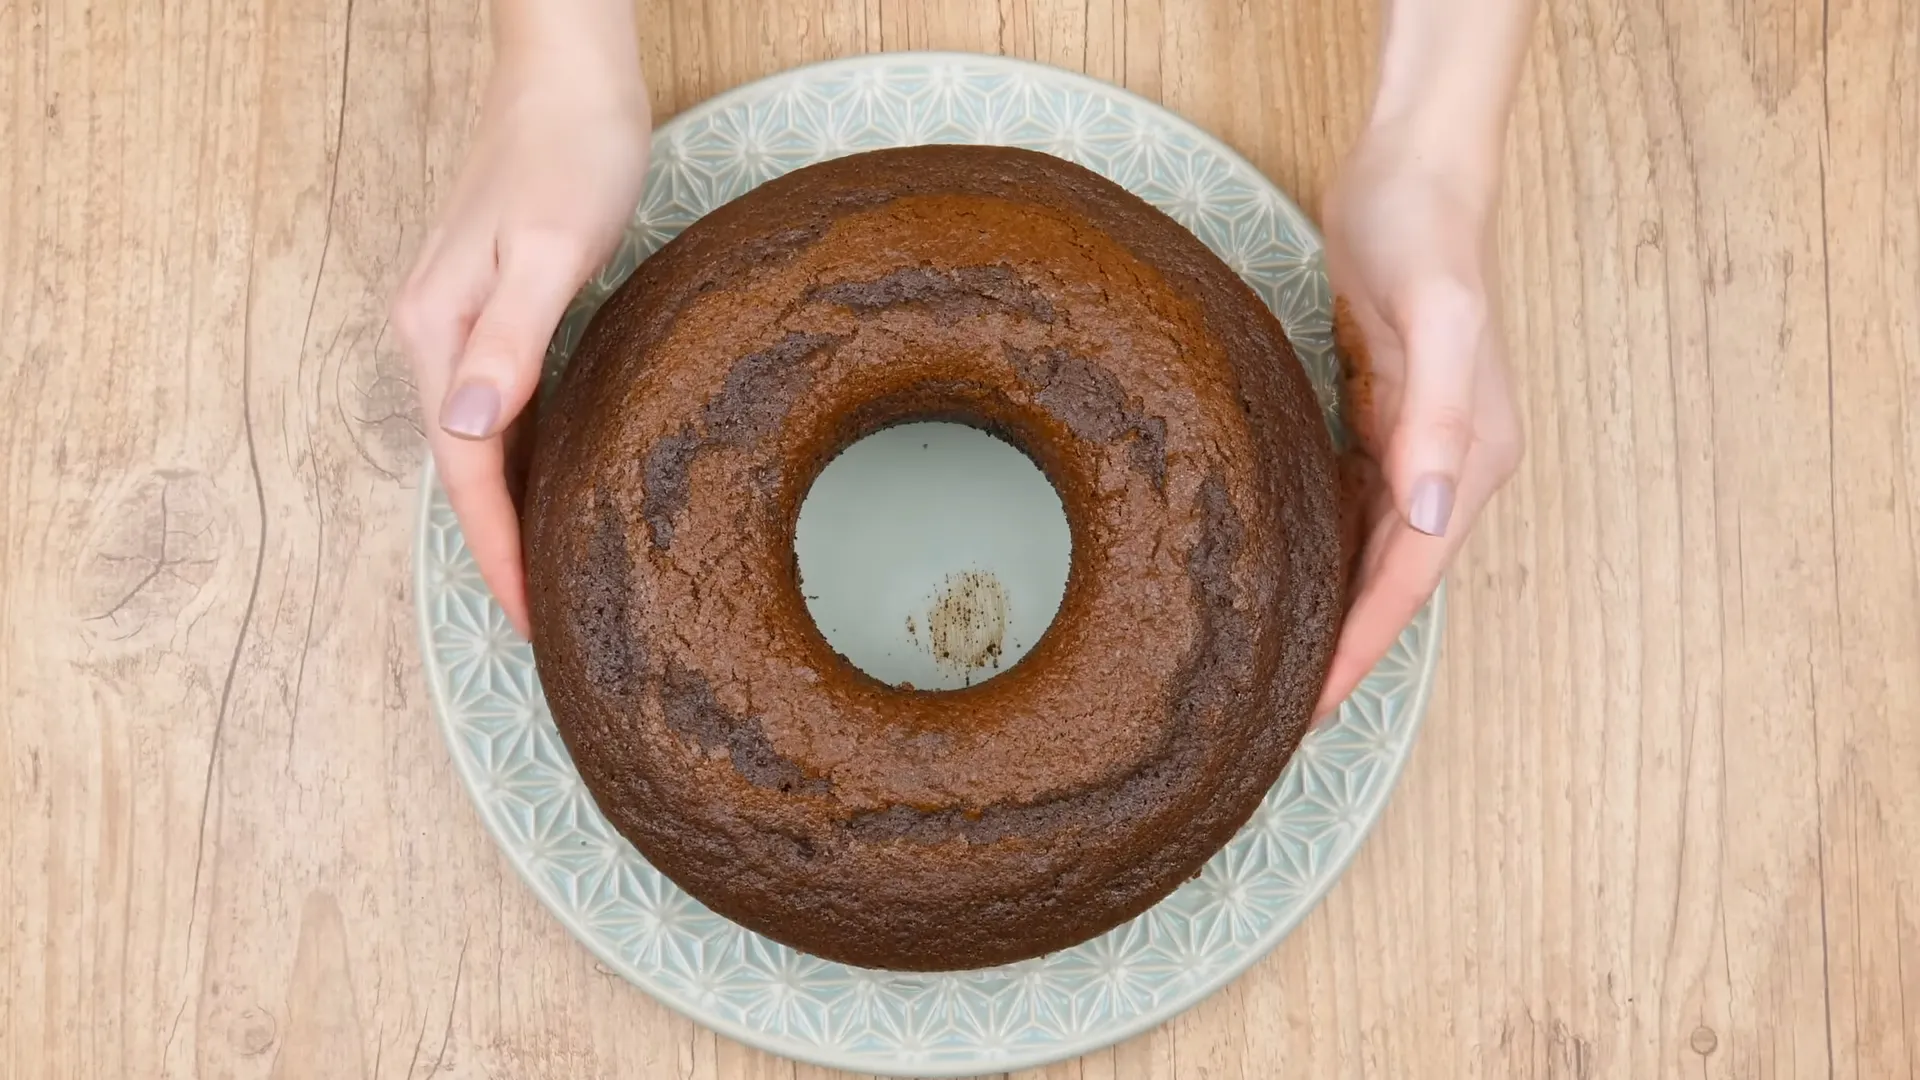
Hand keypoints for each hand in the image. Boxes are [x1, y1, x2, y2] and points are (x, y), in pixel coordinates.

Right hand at [394, 49, 648, 636]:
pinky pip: (506, 411)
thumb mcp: (546, 248)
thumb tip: (467, 432)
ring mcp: (460, 325)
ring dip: (513, 514)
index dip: (501, 554)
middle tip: (545, 630)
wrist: (568, 71)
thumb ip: (510, 342)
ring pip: (485, 447)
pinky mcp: (496, 310)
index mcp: (437, 337)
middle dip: (502, 553)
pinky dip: (528, 461)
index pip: (469, 474)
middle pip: (469, 473)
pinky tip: (557, 486)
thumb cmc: (569, 151)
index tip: (531, 626)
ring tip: (550, 582)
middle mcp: (434, 339)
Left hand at [1314, 124, 1524, 718]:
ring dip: (1327, 611)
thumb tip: (1435, 512)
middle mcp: (1447, 470)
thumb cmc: (1427, 241)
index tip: (1312, 714)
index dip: (1360, 652)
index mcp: (1470, 465)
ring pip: (1364, 555)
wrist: (1414, 177)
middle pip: (1385, 586)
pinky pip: (1344, 508)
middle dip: (1340, 652)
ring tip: (1273, 671)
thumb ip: (1441, 416)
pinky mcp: (1377, 421)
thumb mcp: (1441, 320)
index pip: (1405, 585)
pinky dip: (1316, 550)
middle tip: (1277, 719)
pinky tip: (1276, 576)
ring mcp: (1413, 448)